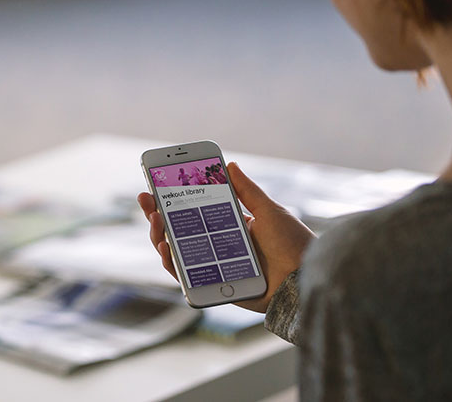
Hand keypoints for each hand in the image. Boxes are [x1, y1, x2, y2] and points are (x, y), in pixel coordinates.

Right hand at [137, 161, 315, 312]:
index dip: (174, 199)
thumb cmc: (293, 245)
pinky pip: (186, 276)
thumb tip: (230, 165)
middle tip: (146, 198)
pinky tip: (165, 246)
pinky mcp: (213, 286)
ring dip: (160, 235)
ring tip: (156, 218)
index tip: (157, 184)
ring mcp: (213, 266)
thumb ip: (247, 190)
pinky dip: (172, 262)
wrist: (305, 279)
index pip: (195, 211)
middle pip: (179, 231)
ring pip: (177, 252)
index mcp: (230, 227)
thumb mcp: (269, 210)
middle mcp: (218, 246)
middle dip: (158, 214)